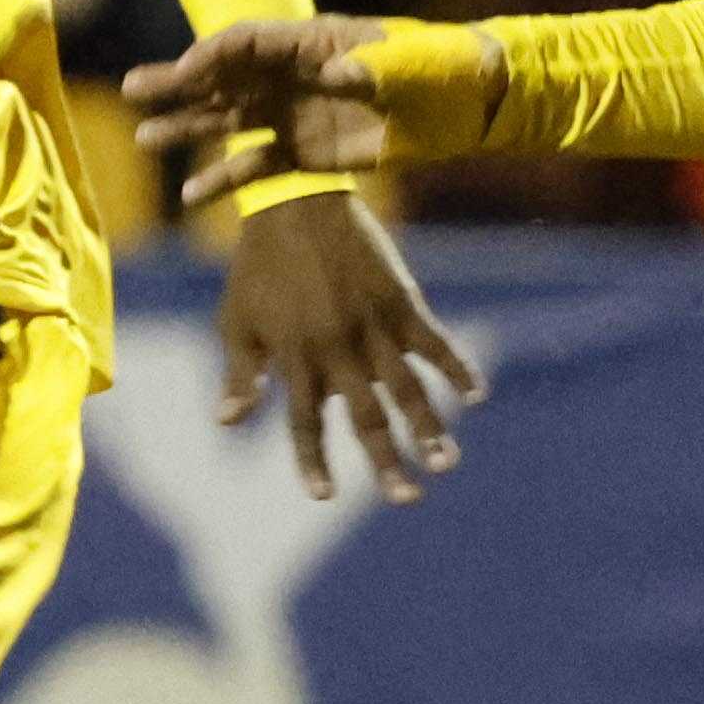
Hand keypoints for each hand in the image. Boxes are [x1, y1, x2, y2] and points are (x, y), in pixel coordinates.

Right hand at [125, 16, 472, 206]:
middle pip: (222, 77)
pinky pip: (254, 165)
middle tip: (132, 89)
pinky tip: (191, 197)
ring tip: (146, 139)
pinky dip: (224, 180)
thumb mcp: (411, 65)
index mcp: (311, 41)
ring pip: (226, 121)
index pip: (248, 41)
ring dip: (187, 130)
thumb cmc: (441, 68)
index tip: (188, 72)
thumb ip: (371, 69)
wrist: (469, 106)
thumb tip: (335, 76)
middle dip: (176, 84)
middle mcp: (290, 76)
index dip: (214, 54)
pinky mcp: (302, 153)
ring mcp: (292, 114)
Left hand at [215, 188, 480, 505]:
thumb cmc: (257, 267)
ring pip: (407, 388)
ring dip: (429, 427)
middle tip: (405, 499)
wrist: (295, 204)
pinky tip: (475, 397)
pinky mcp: (402, 302)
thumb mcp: (236, 320)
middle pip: (365, 416)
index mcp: (295, 358)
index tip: (323, 496)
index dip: (312, 460)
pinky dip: (457, 368)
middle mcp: (338, 349)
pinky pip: (435, 342)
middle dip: (385, 460)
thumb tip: (227, 421)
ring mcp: (374, 327)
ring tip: (445, 463)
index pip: (304, 422)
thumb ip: (241, 373)